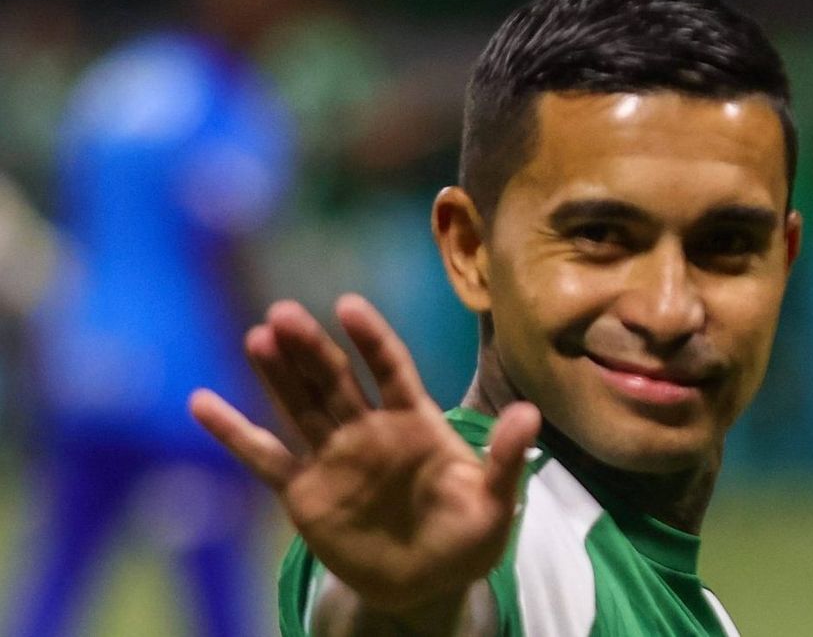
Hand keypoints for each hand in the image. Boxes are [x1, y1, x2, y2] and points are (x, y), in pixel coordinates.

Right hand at [189, 294, 539, 618]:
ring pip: (299, 407)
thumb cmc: (468, 536)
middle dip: (312, 349)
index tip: (348, 307)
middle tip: (284, 314)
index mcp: (414, 423)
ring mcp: (333, 458)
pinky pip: (264, 458)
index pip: (390, 370)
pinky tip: (202, 402)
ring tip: (256, 337)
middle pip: (335, 381)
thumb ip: (505, 459)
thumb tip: (531, 414)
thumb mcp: (495, 502)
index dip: (371, 340)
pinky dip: (234, 433)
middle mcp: (369, 430)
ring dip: (277, 374)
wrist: (429, 584)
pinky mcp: (305, 492)